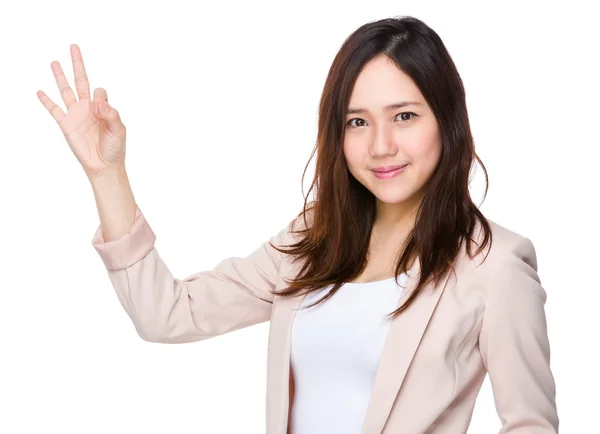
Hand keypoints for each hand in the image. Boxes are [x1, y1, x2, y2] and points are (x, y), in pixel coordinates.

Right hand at [37, 44, 126, 178]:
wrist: (104, 166)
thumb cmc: (115, 148)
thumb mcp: (119, 129)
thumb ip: (111, 114)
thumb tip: (96, 102)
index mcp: (103, 108)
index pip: (99, 91)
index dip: (100, 98)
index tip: (100, 111)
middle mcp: (88, 108)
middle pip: (81, 80)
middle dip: (78, 64)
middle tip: (74, 46)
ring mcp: (76, 115)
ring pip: (66, 90)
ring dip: (60, 76)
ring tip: (54, 62)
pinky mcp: (66, 125)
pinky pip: (54, 110)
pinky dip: (46, 101)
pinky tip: (40, 91)